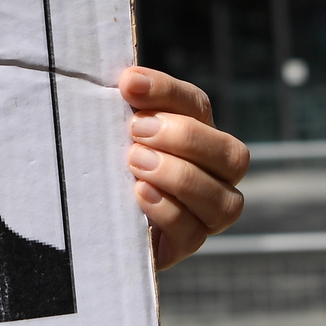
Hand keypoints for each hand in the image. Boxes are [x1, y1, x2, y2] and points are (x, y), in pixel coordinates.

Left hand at [121, 67, 247, 269]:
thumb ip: (129, 110)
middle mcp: (216, 175)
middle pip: (231, 154)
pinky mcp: (187, 245)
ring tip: (136, 163)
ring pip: (223, 200)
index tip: (130, 83)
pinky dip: (168, 210)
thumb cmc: (109, 165)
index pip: (197, 106)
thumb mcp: (116, 133)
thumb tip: (129, 80)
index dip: (167, 91)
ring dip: (179, 176)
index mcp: (200, 135)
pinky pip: (193, 232)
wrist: (93, 218)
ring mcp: (208, 215)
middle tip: (137, 131)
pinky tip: (139, 194)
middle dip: (185, 138)